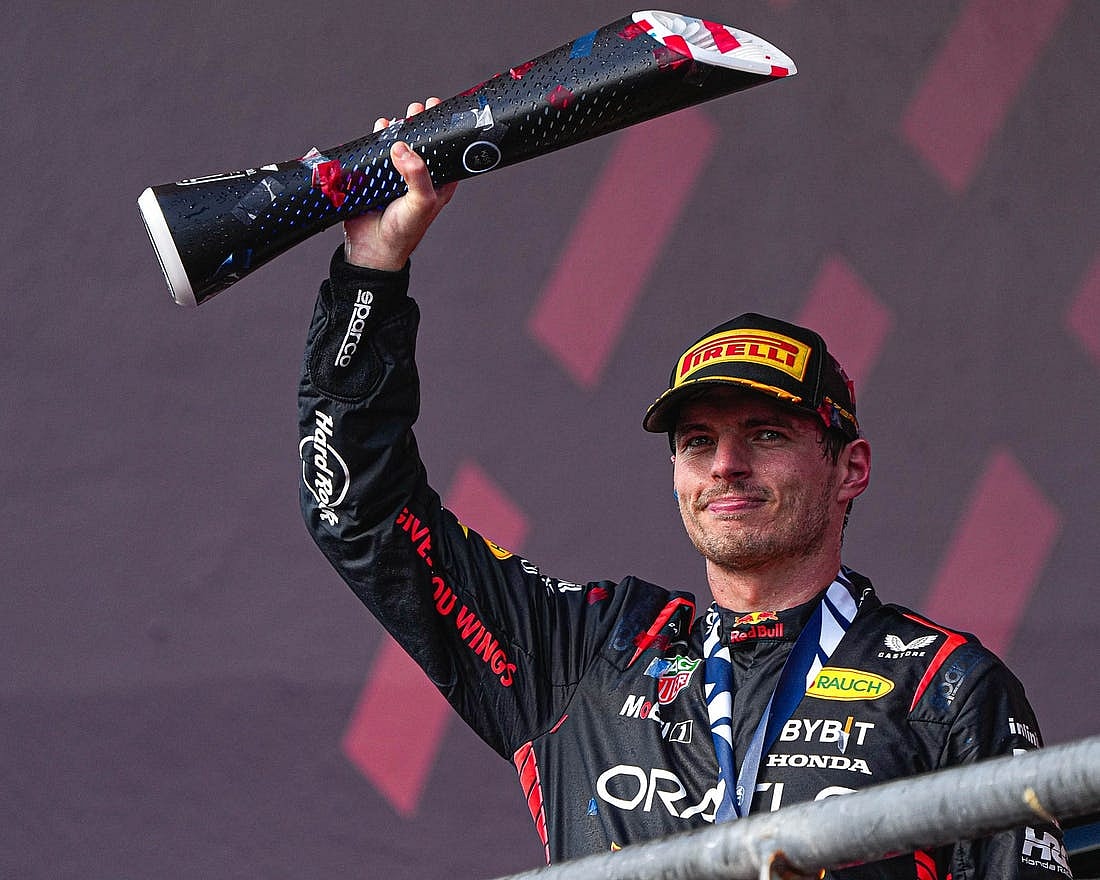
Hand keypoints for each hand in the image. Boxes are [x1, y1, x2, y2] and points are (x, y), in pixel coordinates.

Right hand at [343, 98, 458, 270]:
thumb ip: (417, 175)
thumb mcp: (421, 202)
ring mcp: (397, 175)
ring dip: (398, 128)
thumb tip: (403, 148)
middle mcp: (419, 177)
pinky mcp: (376, 176)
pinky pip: (377, 152)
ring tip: (398, 118)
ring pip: (399, 145)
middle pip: (422, 144)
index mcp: (438, 184)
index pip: (446, 153)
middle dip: (420, 124)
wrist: (372, 248)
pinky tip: (380, 128)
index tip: (441, 113)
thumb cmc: (404, 231)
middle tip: (418, 109)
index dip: (445, 132)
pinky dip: (378, 138)